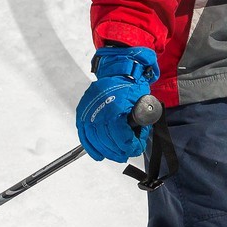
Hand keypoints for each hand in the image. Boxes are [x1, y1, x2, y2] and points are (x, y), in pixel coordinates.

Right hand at [76, 45, 159, 161]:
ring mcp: (88, 111)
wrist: (116, 71)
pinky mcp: (82, 113)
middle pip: (106, 139)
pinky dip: (90, 146)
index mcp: (115, 106)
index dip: (129, 145)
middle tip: (126, 154)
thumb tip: (139, 137)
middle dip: (118, 151)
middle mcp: (99, 109)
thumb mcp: (142, 99)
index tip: (136, 148)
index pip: (120, 135)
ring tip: (115, 155)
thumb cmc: (130, 85)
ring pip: (95, 139)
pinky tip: (98, 155)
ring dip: (106, 151)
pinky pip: (84, 134)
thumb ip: (143, 118)